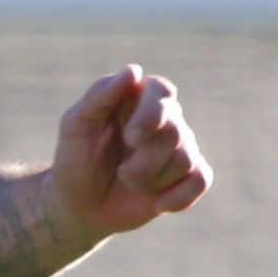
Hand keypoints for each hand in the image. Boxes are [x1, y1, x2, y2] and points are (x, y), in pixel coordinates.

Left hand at [49, 66, 213, 239]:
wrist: (80, 206)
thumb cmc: (75, 159)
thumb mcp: (76, 125)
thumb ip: (101, 95)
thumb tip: (134, 71)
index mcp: (137, 98)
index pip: (162, 91)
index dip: (152, 113)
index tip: (131, 137)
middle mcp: (164, 118)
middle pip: (175, 131)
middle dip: (144, 160)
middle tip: (120, 172)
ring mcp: (179, 147)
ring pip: (186, 158)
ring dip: (151, 179)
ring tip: (128, 181)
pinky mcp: (187, 177)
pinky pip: (202, 179)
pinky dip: (181, 196)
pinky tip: (158, 204)